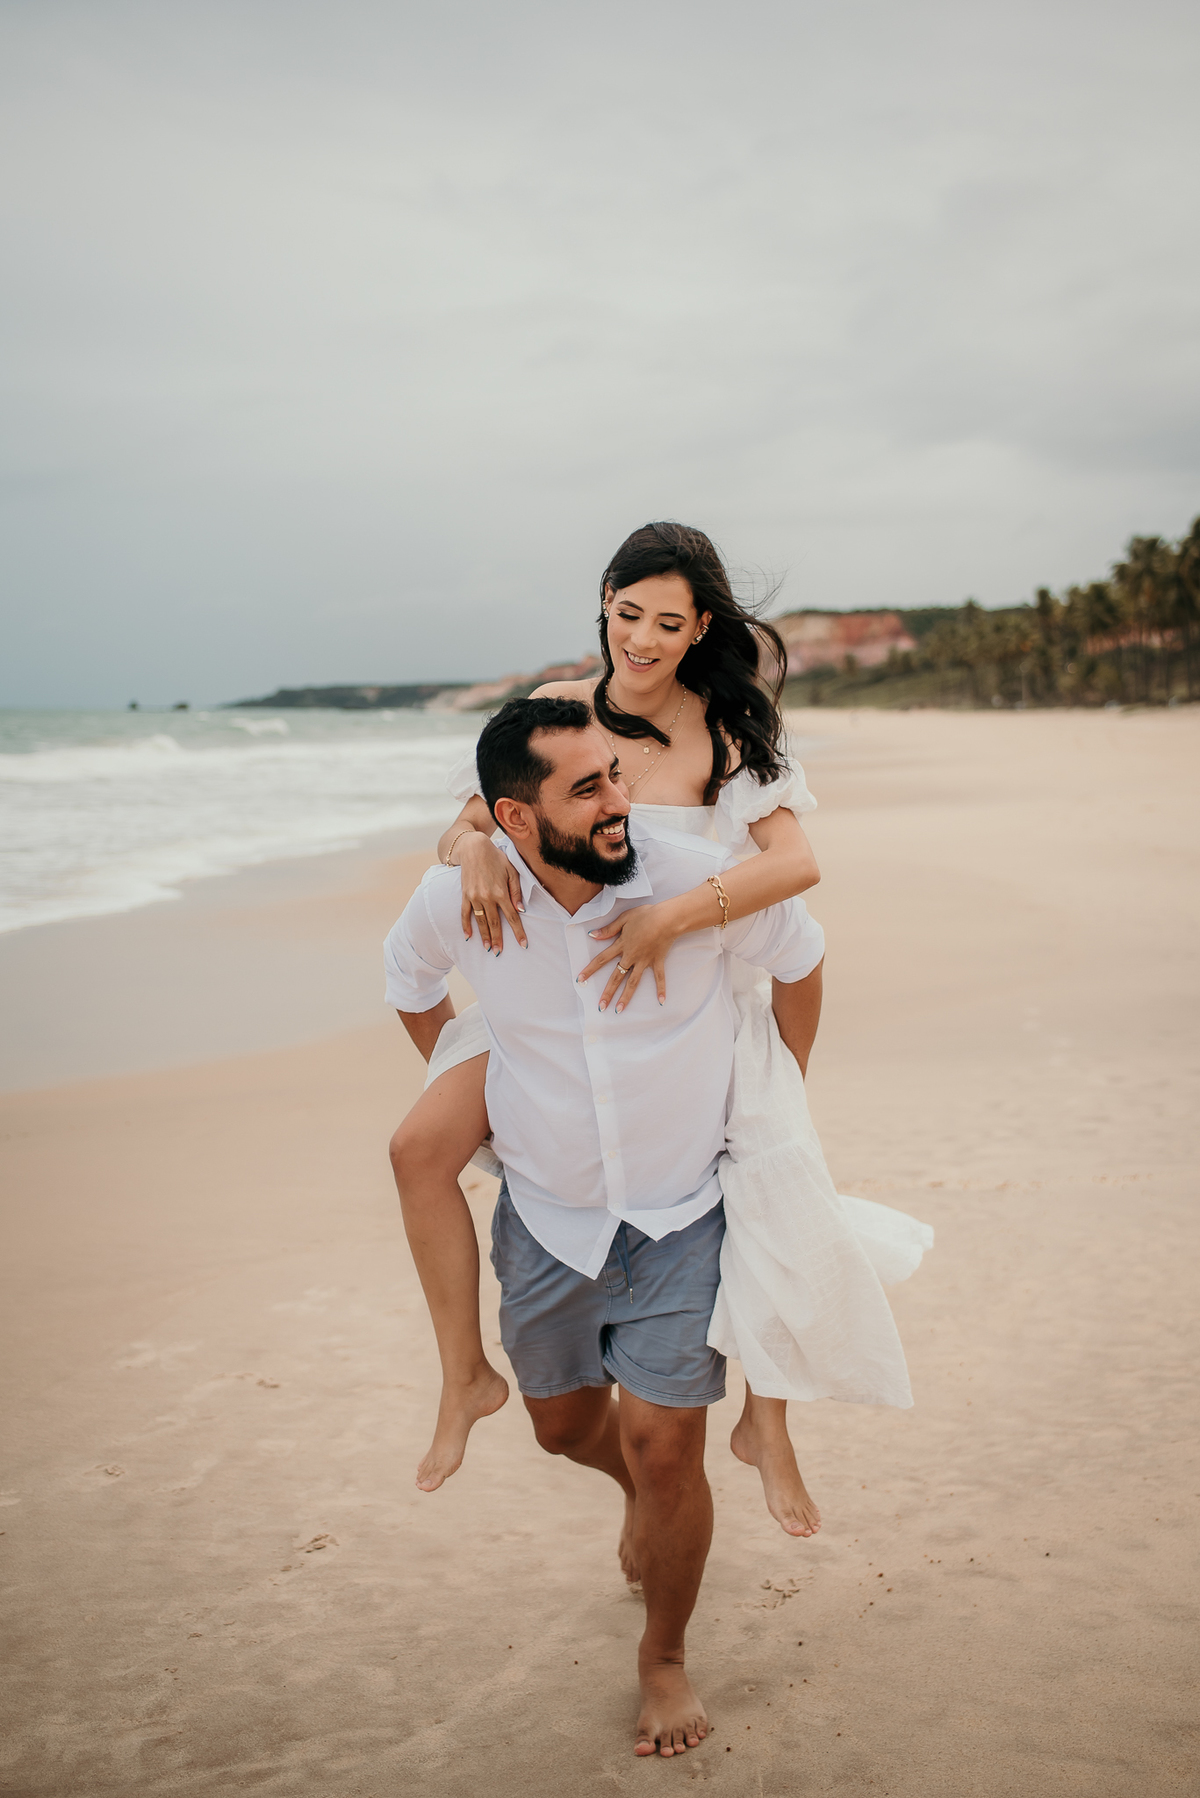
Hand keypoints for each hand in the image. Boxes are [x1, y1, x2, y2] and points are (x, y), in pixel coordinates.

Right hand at [456, 833, 526, 952]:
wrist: (473, 848)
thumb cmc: (496, 858)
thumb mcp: (511, 871)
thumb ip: (516, 892)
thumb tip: (521, 910)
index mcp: (501, 892)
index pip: (512, 917)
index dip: (518, 932)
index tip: (523, 945)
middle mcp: (487, 897)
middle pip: (495, 923)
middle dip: (499, 939)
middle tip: (500, 953)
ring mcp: (474, 897)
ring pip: (480, 921)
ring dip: (484, 936)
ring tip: (488, 948)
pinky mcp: (464, 895)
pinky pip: (464, 914)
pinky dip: (466, 926)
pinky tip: (469, 936)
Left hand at [577, 899, 684, 1011]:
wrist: (667, 918)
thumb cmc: (646, 915)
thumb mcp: (624, 919)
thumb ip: (609, 929)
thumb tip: (593, 934)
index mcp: (622, 945)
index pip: (602, 959)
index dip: (590, 969)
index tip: (580, 980)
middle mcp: (631, 957)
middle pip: (616, 977)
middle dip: (607, 993)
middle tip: (600, 1007)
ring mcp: (645, 961)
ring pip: (633, 982)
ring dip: (626, 997)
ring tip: (619, 1010)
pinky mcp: (657, 961)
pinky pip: (659, 977)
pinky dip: (661, 989)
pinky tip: (661, 1001)